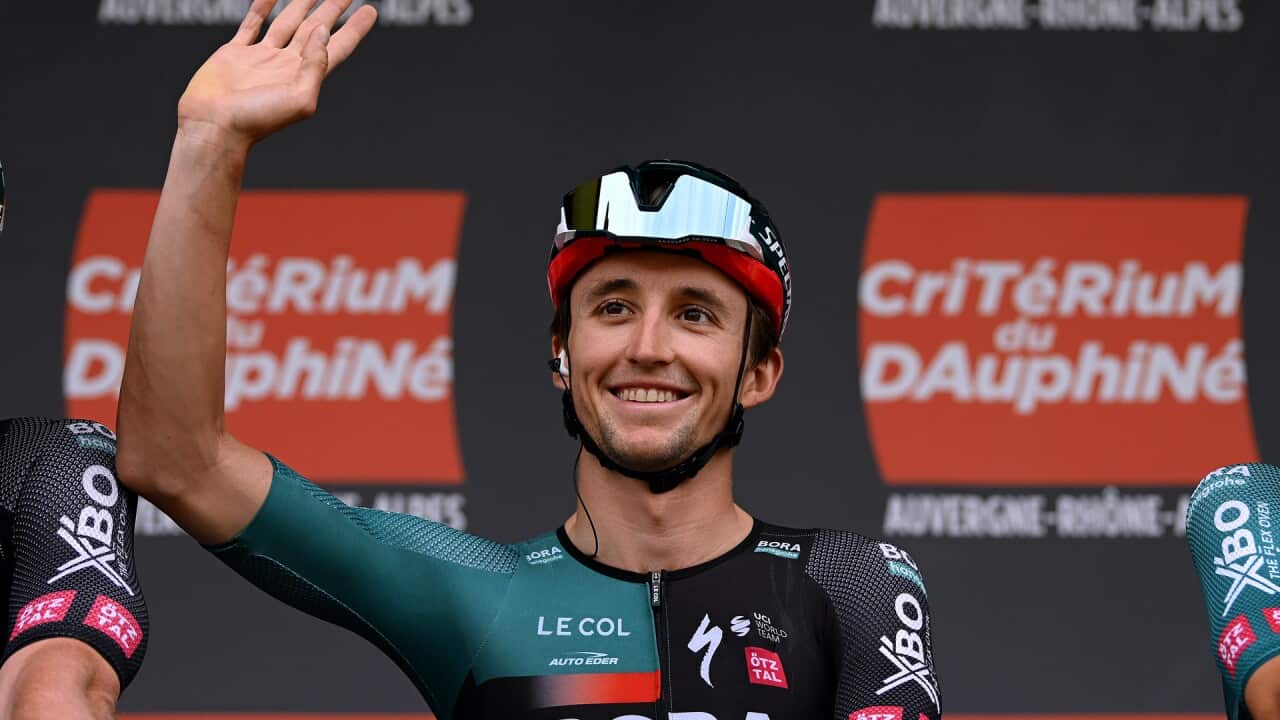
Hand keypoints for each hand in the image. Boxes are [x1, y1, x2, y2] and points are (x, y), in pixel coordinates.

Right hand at [176, 0, 375, 149]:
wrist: (215, 125)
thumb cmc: (258, 120)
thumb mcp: (300, 98)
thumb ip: (316, 65)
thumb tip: (323, 32)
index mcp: (306, 77)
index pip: (338, 47)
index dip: (354, 28)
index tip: (370, 10)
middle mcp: (287, 65)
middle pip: (315, 29)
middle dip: (332, 9)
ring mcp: (262, 57)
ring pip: (287, 22)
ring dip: (302, 4)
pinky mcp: (236, 53)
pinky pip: (252, 23)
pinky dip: (262, 7)